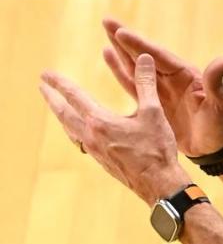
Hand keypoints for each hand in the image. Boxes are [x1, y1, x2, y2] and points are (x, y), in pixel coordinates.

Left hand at [39, 53, 189, 204]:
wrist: (160, 185)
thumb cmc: (158, 150)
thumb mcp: (154, 113)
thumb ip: (146, 84)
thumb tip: (144, 58)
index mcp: (101, 122)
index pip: (74, 96)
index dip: (60, 83)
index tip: (46, 74)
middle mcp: (92, 137)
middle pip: (64, 114)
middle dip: (52, 99)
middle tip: (42, 88)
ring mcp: (96, 152)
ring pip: (71, 130)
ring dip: (62, 117)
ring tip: (57, 109)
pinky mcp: (103, 162)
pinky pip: (81, 143)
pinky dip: (74, 132)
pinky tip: (79, 133)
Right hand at [102, 18, 222, 156]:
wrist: (215, 149)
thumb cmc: (221, 126)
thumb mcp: (222, 104)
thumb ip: (216, 83)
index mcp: (185, 75)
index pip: (159, 56)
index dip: (140, 45)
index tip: (121, 32)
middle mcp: (171, 78)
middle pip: (144, 54)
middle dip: (125, 39)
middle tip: (106, 21)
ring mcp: (161, 90)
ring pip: (136, 66)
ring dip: (120, 50)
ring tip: (105, 32)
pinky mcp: (152, 104)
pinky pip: (133, 84)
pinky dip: (120, 71)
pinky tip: (107, 56)